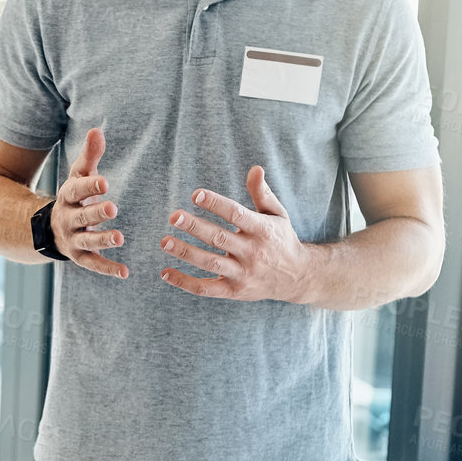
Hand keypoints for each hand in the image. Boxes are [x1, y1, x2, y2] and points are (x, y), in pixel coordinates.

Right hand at [49, 127, 125, 278]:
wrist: (50, 228)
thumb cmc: (74, 196)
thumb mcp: (78, 175)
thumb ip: (89, 156)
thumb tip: (97, 130)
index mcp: (68, 196)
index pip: (77, 190)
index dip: (90, 186)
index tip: (105, 182)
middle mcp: (68, 219)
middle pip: (82, 217)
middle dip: (96, 213)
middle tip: (113, 208)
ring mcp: (73, 239)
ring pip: (87, 241)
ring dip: (103, 240)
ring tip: (120, 238)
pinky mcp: (80, 257)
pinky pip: (93, 264)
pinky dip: (108, 269)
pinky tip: (124, 272)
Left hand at [160, 165, 316, 301]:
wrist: (297, 277)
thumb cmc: (281, 239)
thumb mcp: (278, 214)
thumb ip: (262, 193)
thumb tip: (255, 168)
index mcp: (263, 230)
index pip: (237, 215)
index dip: (216, 204)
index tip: (195, 194)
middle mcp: (253, 253)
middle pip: (219, 239)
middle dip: (195, 227)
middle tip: (173, 216)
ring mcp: (243, 274)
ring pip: (210, 263)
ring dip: (185, 253)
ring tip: (164, 241)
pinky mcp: (234, 291)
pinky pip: (206, 288)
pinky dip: (185, 282)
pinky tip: (165, 272)